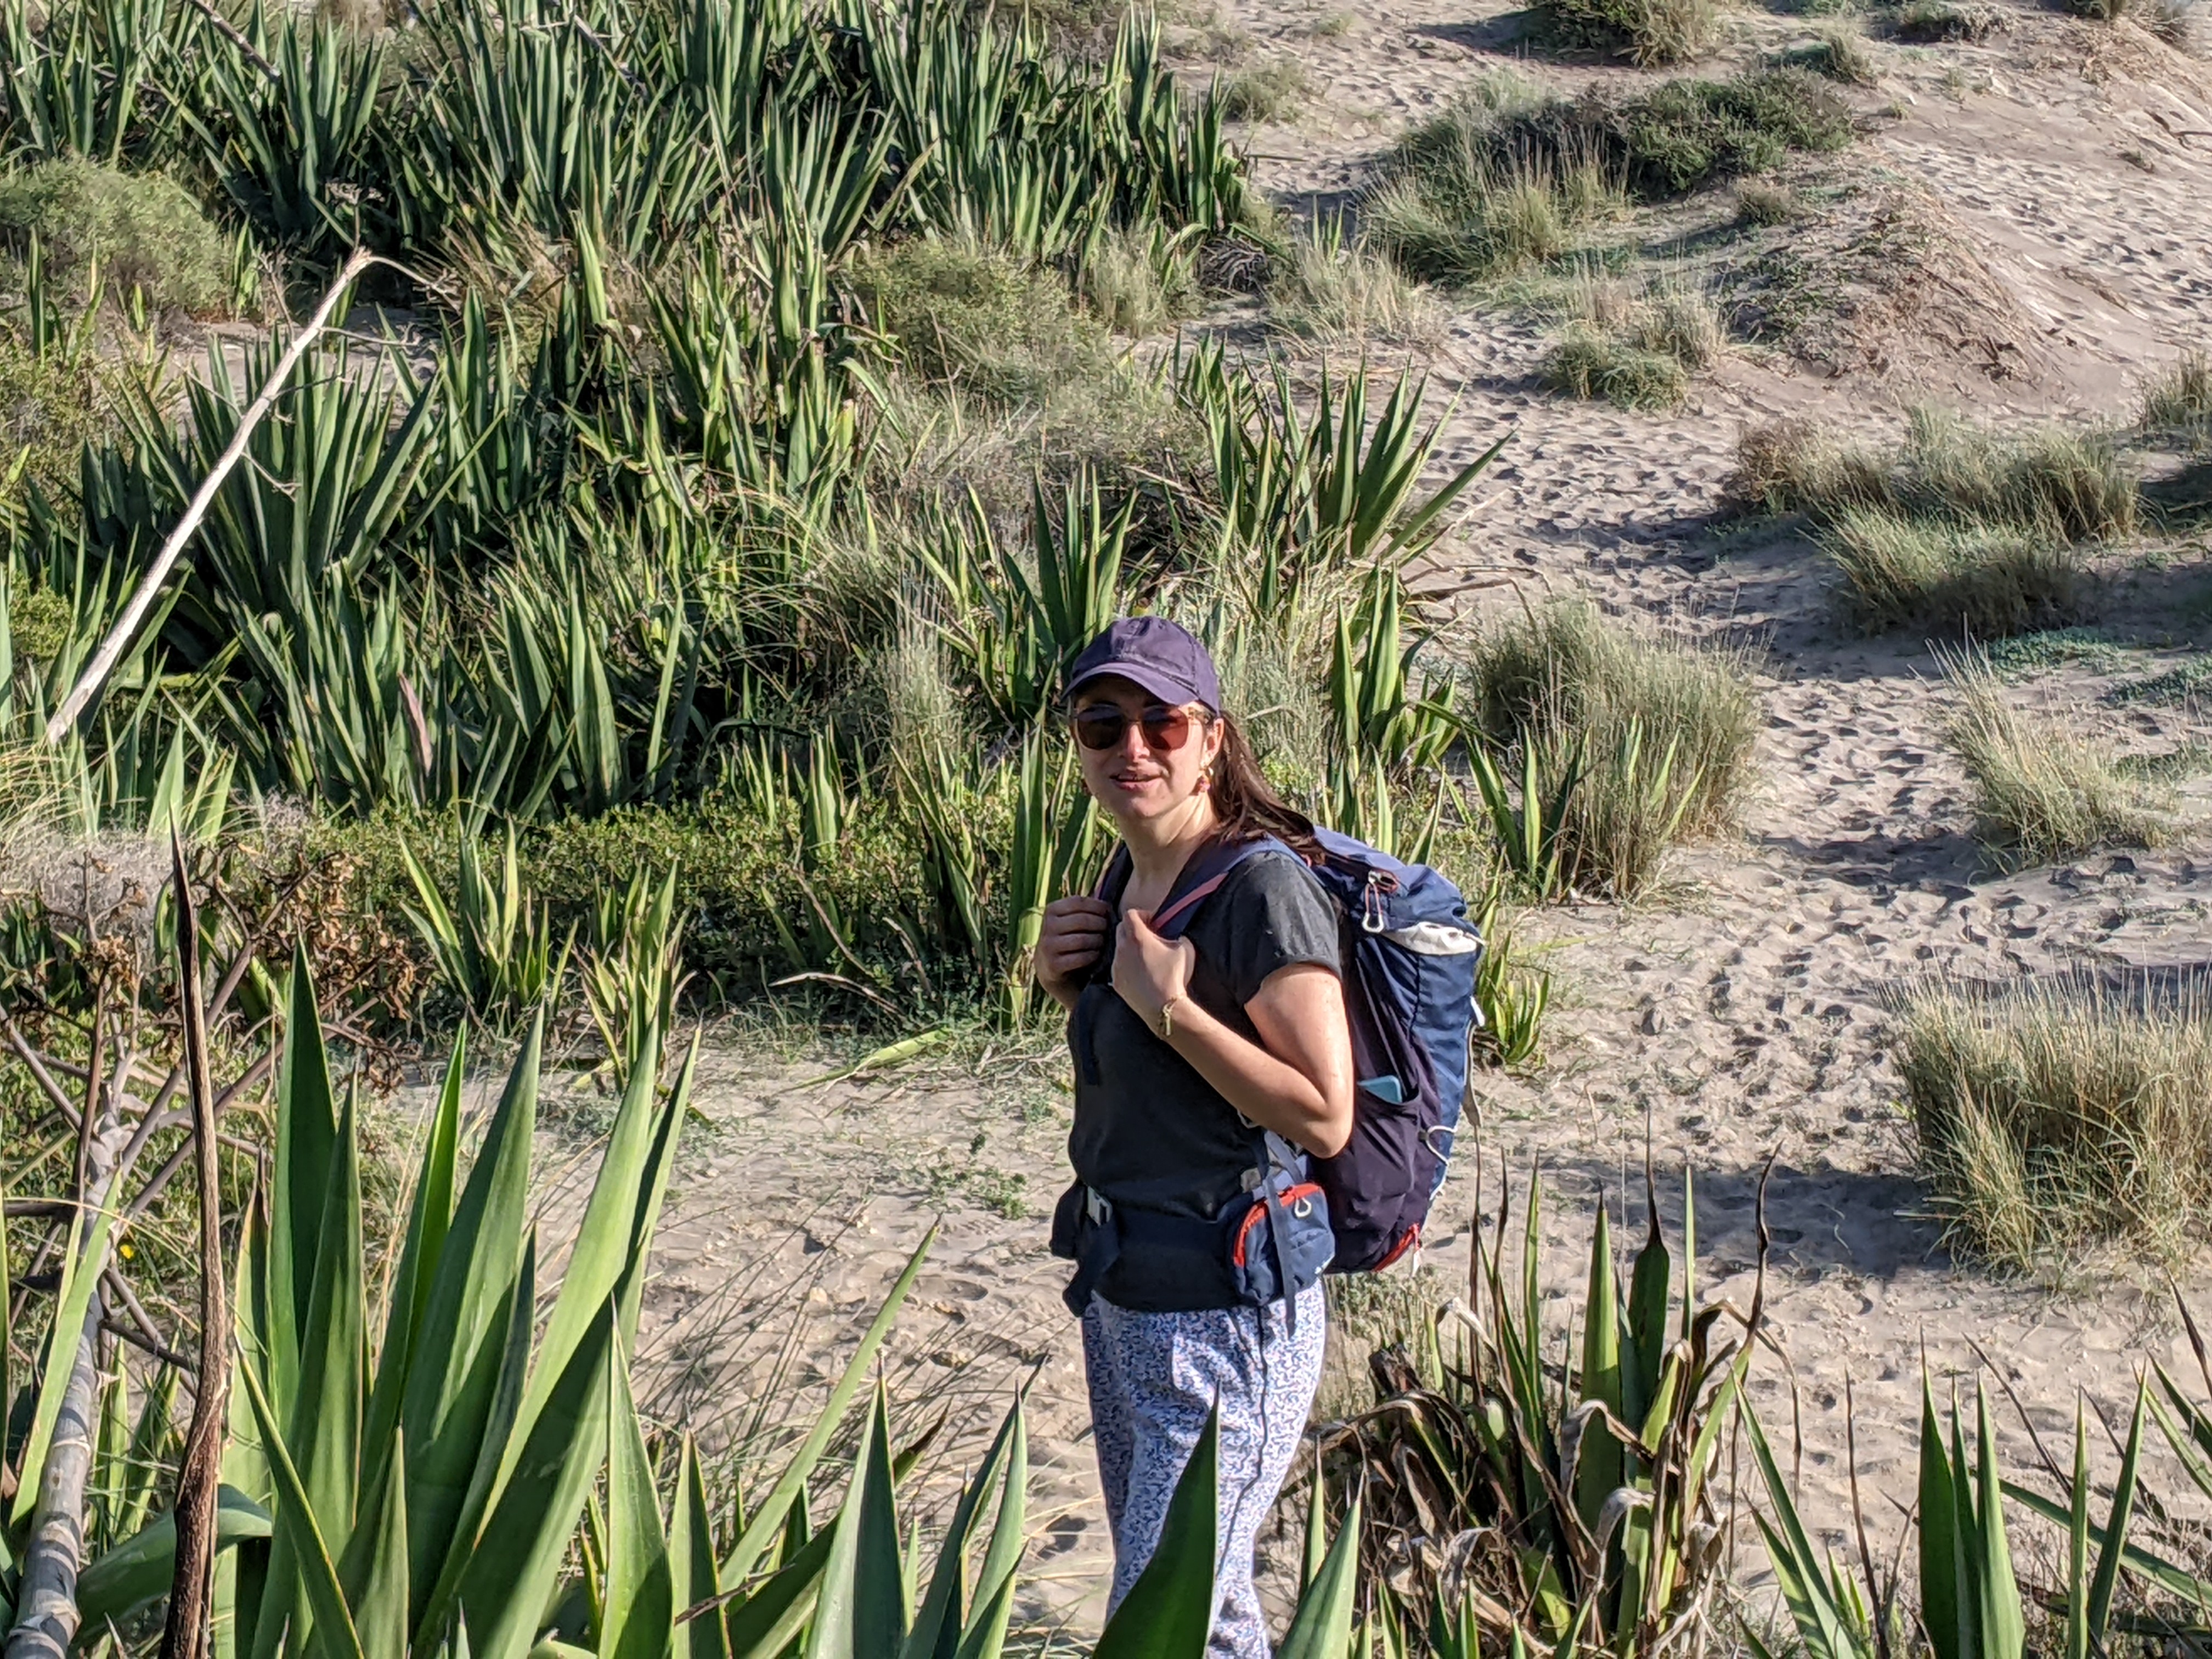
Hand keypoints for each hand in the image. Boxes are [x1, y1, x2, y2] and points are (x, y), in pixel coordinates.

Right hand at [1034, 895, 1111, 1010]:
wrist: (1050, 970)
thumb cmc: (1067, 940)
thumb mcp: (1068, 921)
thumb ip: (1083, 910)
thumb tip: (1106, 901)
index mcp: (1051, 910)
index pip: (1078, 902)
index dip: (1097, 906)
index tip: (1108, 911)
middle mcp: (1047, 927)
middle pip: (1082, 920)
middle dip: (1100, 924)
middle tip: (1108, 929)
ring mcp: (1049, 947)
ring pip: (1082, 940)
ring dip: (1098, 941)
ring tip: (1102, 942)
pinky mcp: (1053, 966)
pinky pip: (1080, 958)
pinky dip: (1092, 956)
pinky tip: (1096, 955)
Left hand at [1111, 909, 1195, 1034]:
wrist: (1162, 1006)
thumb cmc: (1174, 976)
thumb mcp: (1185, 949)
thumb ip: (1179, 936)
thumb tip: (1178, 936)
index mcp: (1137, 937)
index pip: (1130, 914)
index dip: (1141, 914)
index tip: (1152, 922)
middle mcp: (1122, 948)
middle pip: (1121, 928)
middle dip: (1133, 928)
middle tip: (1147, 936)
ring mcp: (1116, 965)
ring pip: (1118, 948)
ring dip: (1129, 947)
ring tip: (1144, 957)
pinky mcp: (1115, 980)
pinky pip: (1118, 966)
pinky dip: (1127, 965)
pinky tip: (1140, 973)